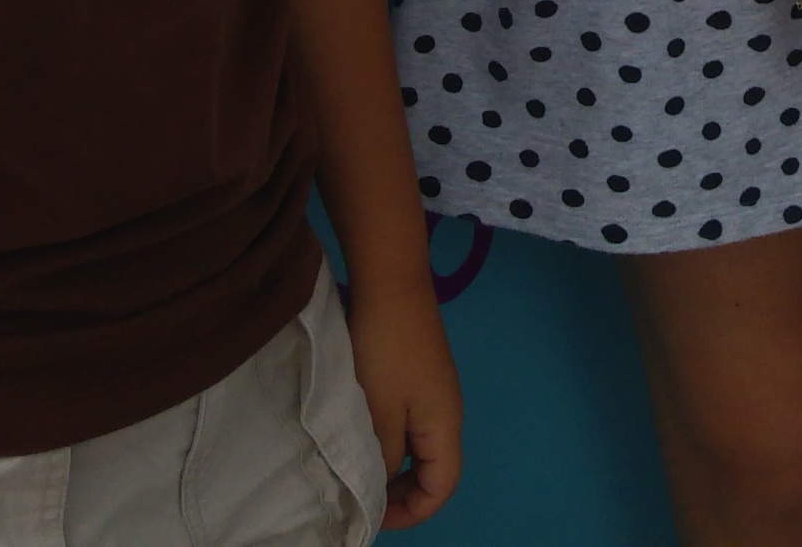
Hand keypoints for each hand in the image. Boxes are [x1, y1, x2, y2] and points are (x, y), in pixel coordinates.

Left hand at [342, 274, 464, 527]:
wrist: (390, 284)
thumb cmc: (385, 351)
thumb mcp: (380, 412)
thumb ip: (384, 455)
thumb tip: (382, 481)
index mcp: (444, 425)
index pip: (442, 487)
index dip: (412, 511)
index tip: (372, 516)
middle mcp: (445, 412)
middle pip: (434, 469)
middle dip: (401, 492)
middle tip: (361, 499)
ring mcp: (431, 391)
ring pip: (418, 446)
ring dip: (391, 465)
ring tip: (356, 470)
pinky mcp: (416, 374)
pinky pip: (408, 423)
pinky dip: (388, 440)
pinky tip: (361, 434)